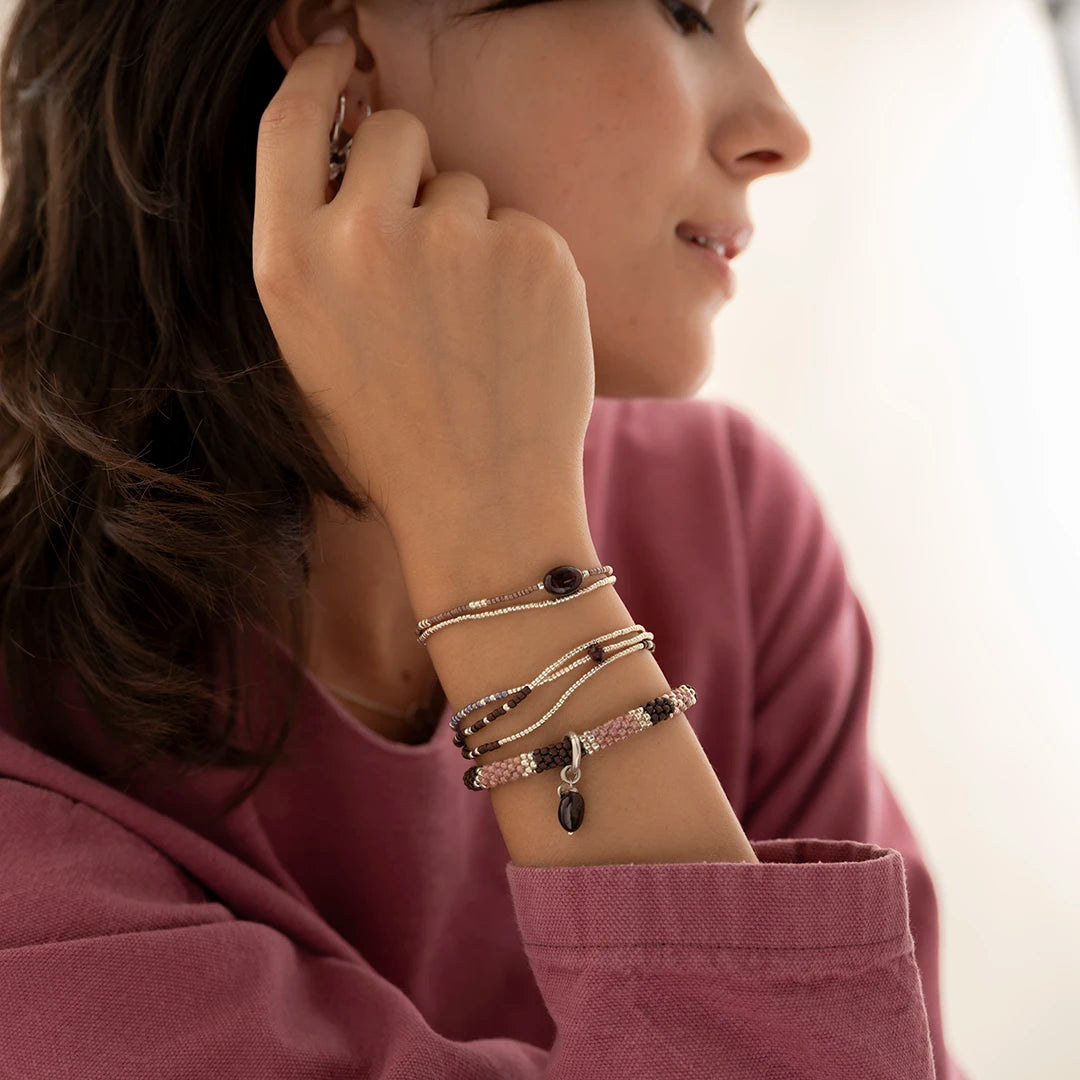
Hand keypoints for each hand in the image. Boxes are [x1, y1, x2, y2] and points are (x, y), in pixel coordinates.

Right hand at [251, 33, 595, 548]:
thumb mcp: (312, 347)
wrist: (481, 506)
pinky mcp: (532, 252)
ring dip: (471, 235)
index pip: (291, 120)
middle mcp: (363, 237)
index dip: (318, 76)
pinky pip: (523, 227)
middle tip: (429, 253)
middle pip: (397, 132)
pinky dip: (522, 269)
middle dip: (415, 171)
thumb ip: (316, 246)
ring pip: (468, 187)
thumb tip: (352, 148)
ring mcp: (454, 241)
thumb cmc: (391, 438)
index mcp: (291, 264)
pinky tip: (513, 336)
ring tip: (471, 329)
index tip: (341, 56)